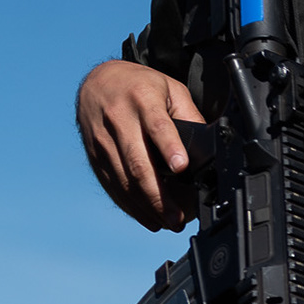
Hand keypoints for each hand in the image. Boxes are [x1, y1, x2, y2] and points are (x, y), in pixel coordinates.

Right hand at [76, 60, 204, 230]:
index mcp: (143, 99)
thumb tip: (209, 146)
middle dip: (158, 194)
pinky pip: (111, 184)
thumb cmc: (141, 86)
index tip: (181, 167)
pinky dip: (129, 204)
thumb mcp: (171, 89)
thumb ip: (188, 116)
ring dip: (145, 206)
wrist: (98, 80)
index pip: (157, 126)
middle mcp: (119, 121)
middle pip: (138, 162)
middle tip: (178, 216)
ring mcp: (103, 140)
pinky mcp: (94, 155)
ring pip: (123, 179)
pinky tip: (146, 217)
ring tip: (167, 223)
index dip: (169, 147)